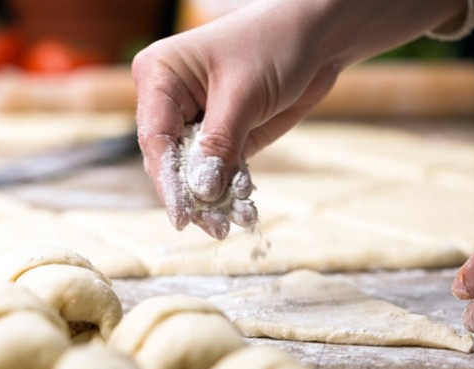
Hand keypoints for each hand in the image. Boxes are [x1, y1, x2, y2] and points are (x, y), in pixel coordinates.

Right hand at [133, 0, 465, 236]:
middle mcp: (171, 101)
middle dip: (194, 196)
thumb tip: (200, 192)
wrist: (317, 36)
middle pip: (172, 161)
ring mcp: (197, 121)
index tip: (181, 216)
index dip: (167, 181)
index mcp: (160, 77)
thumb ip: (219, 145)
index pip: (155, 138)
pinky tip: (245, 209)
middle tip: (214, 227)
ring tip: (236, 222)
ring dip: (217, 199)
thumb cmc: (274, 44)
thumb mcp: (243, 95)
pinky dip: (233, 190)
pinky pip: (221, 170)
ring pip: (197, 172)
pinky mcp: (223, 136)